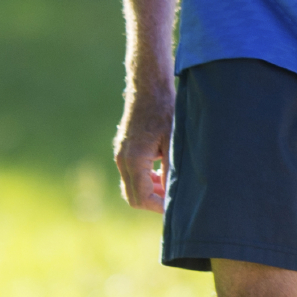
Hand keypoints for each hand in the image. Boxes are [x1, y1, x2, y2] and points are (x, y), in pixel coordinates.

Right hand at [114, 79, 174, 212]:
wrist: (148, 88)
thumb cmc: (164, 111)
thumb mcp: (173, 141)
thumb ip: (171, 170)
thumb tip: (173, 196)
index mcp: (134, 160)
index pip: (142, 198)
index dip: (159, 207)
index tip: (176, 208)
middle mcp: (122, 160)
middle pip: (133, 198)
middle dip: (153, 202)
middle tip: (174, 199)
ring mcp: (120, 155)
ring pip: (131, 187)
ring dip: (149, 192)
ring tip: (170, 185)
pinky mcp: (123, 150)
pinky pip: (131, 175)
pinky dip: (145, 181)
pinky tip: (161, 174)